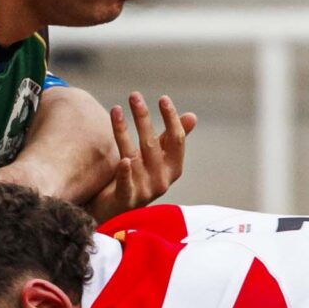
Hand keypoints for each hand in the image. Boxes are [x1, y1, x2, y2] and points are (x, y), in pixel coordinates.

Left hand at [90, 92, 194, 220]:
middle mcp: (162, 179)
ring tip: (116, 109)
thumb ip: (171, 140)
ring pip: (134, 155)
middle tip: (134, 95)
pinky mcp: (126, 200)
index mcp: (173, 168)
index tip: (163, 99)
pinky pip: (126, 185)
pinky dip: (125, 173)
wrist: (118, 211)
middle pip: (152, 144)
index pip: (176, 140)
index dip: (171, 119)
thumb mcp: (158, 158)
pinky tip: (124, 160)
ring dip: (124, 131)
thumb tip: (193, 116)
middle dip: (144, 118)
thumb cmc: (141, 179)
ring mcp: (144, 191)